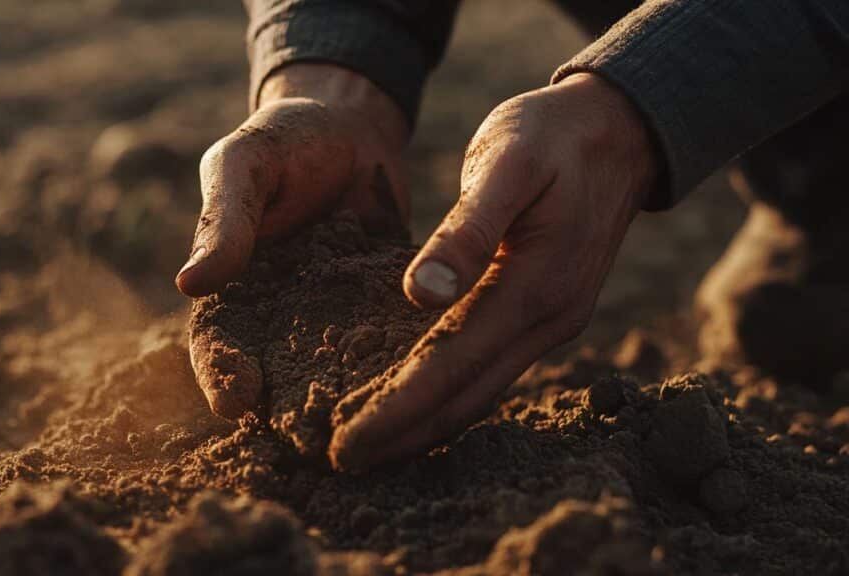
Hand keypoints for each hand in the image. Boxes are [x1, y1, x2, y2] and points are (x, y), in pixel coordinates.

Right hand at [179, 64, 410, 417]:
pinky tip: (422, 383)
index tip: (235, 403)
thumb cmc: (283, 138)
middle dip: (290, 412)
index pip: (217, 345)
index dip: (221, 377)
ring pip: (336, 372)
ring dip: (348, 402)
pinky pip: (388, 344)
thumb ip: (223, 221)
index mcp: (236, 287)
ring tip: (369, 428)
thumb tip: (190, 284)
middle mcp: (282, 315)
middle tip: (310, 440)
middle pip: (278, 378)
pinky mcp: (381, 309)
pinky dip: (400, 366)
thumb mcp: (244, 165)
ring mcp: (334, 317)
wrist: (351, 125)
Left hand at [328, 73, 660, 469]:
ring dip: (427, 425)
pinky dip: (452, 395)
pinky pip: (492, 370)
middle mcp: (549, 319)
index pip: (449, 367)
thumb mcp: (507, 162)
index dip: (395, 411)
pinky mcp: (547, 314)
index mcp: (534, 286)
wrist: (619, 130)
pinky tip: (420, 403)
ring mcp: (553, 321)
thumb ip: (467, 230)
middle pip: (466, 398)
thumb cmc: (550, 135)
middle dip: (404, 436)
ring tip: (372, 447)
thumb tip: (421, 296)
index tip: (345, 445)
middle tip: (344, 462)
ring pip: (482, 393)